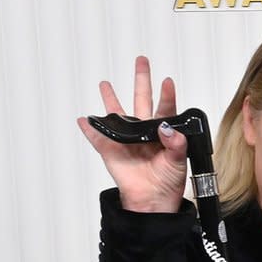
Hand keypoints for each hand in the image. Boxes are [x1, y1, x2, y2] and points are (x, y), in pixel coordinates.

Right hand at [77, 56, 187, 212]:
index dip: (166, 95)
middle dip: (141, 80)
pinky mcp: (111, 150)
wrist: (153, 200)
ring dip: (110, 98)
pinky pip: (97, 137)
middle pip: (141, 100)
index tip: (167, 81)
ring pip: (117, 114)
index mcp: (163, 133)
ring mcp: (127, 139)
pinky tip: (84, 119)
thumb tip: (166, 128)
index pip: (165, 108)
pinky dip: (89, 128)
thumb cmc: (169, 182)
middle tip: (142, 60)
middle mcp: (145, 131)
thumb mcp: (178, 162)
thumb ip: (176, 144)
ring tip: (105, 83)